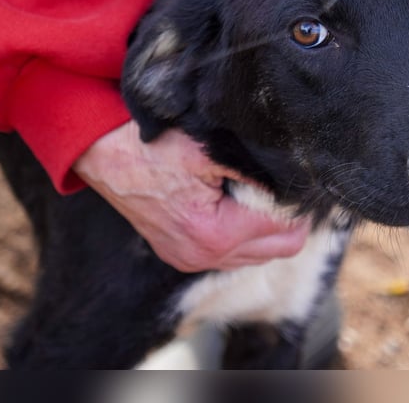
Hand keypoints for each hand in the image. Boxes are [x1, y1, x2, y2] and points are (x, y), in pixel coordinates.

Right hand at [73, 121, 310, 271]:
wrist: (106, 154)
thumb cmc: (157, 146)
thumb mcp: (212, 151)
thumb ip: (258, 171)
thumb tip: (297, 180)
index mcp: (216, 233)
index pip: (287, 231)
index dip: (300, 205)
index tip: (303, 181)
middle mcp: (204, 257)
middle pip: (279, 250)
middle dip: (289, 219)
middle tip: (289, 186)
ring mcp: (191, 261)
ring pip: (257, 255)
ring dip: (267, 229)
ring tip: (263, 193)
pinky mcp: (182, 257)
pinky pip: (232, 255)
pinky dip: (244, 235)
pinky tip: (239, 206)